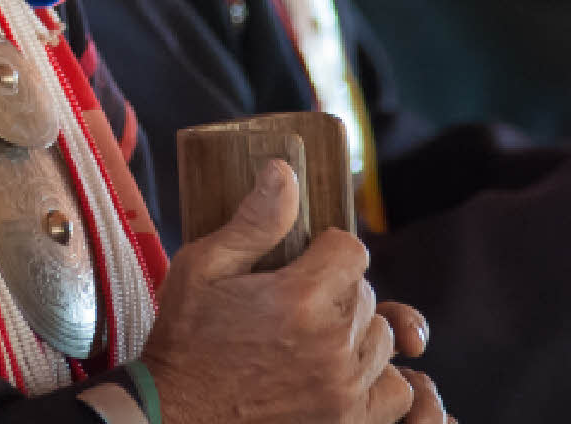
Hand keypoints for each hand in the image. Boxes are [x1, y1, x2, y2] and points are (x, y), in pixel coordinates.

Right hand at [142, 160, 426, 423]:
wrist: (174, 416)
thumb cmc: (184, 341)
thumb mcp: (202, 268)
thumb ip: (253, 222)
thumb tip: (286, 171)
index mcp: (298, 298)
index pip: (352, 250)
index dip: (328, 250)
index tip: (304, 262)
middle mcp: (330, 344)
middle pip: (366, 294)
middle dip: (337, 291)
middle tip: (295, 304)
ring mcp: (343, 389)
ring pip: (382, 338)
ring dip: (356, 334)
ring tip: (313, 339)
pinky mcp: (347, 421)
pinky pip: (396, 391)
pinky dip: (376, 380)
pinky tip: (340, 373)